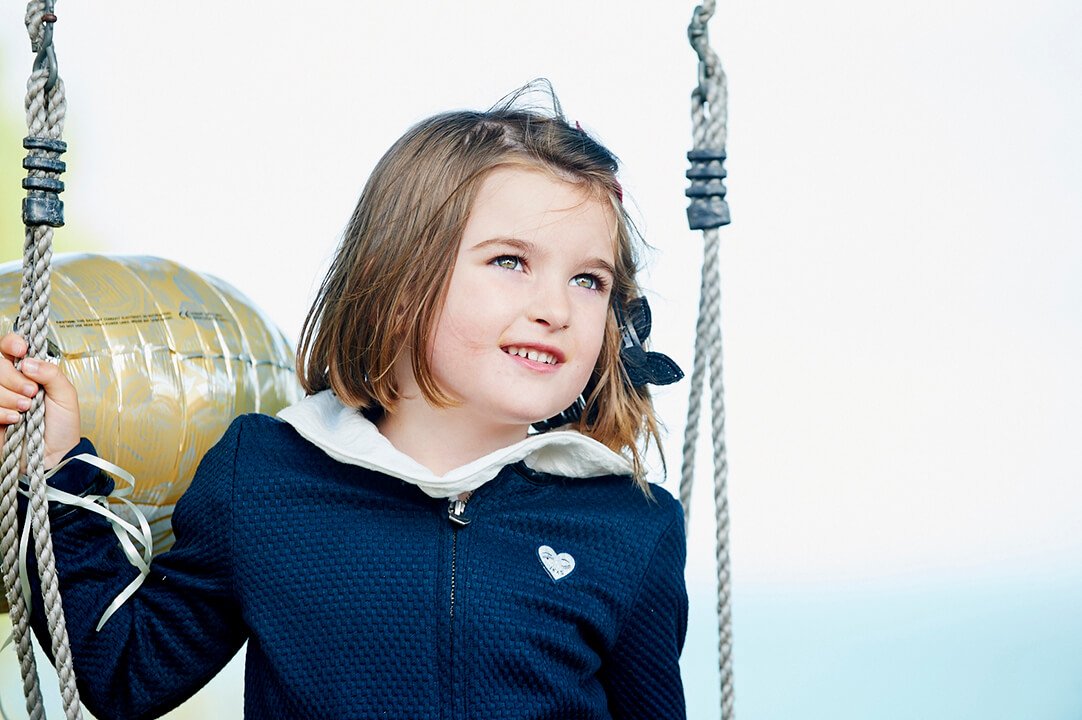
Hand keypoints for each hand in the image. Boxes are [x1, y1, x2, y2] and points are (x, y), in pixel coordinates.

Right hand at [0, 332, 80, 468]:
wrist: (54, 455)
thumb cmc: (62, 426)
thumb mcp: (66, 396)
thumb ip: (52, 373)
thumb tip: (29, 361)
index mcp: (28, 372)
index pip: (9, 347)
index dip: (12, 344)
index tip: (22, 350)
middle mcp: (9, 382)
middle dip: (14, 377)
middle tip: (32, 393)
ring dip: (10, 397)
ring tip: (26, 409)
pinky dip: (2, 412)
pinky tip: (14, 419)